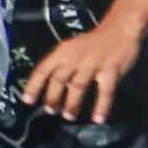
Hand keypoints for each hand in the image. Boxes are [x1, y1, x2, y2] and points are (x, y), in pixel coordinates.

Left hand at [22, 21, 143, 123]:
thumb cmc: (93, 43)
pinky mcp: (111, 70)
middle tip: (51, 111)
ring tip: (68, 116)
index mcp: (63, 51)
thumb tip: (52, 91)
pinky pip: (105, 92)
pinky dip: (101, 106)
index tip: (27, 100)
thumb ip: (63, 67)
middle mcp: (76, 57)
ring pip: (78, 86)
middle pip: (59, 79)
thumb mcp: (72, 49)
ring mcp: (93, 63)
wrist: (121, 28)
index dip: (34, 85)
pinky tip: (98, 119)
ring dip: (72, 103)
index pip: (44, 69)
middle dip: (52, 97)